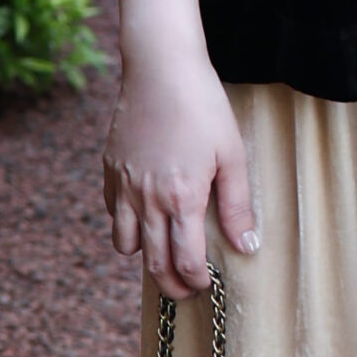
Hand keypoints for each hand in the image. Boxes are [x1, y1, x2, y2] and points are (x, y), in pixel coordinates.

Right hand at [103, 50, 257, 300]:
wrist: (161, 68)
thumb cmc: (202, 106)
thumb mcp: (231, 154)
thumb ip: (237, 205)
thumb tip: (247, 246)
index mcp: (182, 199)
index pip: (185, 262)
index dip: (195, 282)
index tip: (205, 284)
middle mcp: (148, 199)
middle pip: (153, 264)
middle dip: (171, 285)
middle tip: (185, 288)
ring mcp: (124, 185)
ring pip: (125, 245)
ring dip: (145, 256)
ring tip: (165, 249)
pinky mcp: (109, 169)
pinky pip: (113, 213)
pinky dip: (127, 223)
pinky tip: (147, 212)